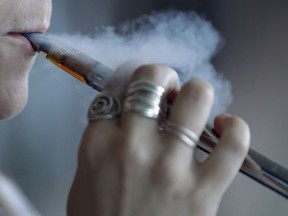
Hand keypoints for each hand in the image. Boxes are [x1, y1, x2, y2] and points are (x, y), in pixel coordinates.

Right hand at [67, 61, 249, 215]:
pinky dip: (234, 128)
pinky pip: (232, 143)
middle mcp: (133, 146)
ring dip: (196, 93)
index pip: (116, 87)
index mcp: (98, 144)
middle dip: (162, 76)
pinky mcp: (204, 191)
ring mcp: (170, 166)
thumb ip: (99, 144)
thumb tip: (122, 116)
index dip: (130, 79)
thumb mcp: (84, 180)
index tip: (139, 83)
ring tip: (194, 105)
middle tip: (168, 89)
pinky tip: (225, 127)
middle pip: (152, 79)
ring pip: (196, 98)